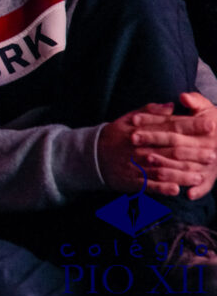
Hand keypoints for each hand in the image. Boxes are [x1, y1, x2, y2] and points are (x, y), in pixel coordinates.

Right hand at [99, 99, 216, 196]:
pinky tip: (177, 190)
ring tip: (200, 176)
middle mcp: (140, 148)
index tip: (210, 124)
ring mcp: (136, 165)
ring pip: (163, 170)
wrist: (91, 155)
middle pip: (171, 150)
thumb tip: (171, 105)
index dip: (191, 126)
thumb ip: (150, 112)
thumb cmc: (115, 136)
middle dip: (193, 153)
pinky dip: (162, 188)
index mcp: (142, 131)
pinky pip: (148, 185)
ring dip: (182, 174)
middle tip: (213, 154)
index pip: (171, 127)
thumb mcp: (128, 118)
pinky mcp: (132, 181)